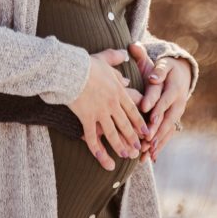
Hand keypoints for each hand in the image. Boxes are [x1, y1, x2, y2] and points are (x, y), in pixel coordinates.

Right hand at [69, 49, 147, 170]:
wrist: (70, 69)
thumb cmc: (86, 63)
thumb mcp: (104, 58)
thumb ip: (115, 58)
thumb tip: (125, 56)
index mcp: (118, 90)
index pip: (133, 110)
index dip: (139, 122)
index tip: (145, 132)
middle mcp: (112, 103)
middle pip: (126, 124)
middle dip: (133, 138)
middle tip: (138, 148)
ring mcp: (100, 112)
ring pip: (113, 134)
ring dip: (120, 146)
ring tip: (126, 156)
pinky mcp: (87, 118)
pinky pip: (94, 139)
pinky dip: (100, 152)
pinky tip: (105, 161)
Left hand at [128, 42, 191, 161]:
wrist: (181, 76)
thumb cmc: (163, 68)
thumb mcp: (158, 62)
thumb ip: (146, 59)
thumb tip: (138, 53)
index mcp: (173, 86)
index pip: (164, 96)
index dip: (155, 103)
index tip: (145, 110)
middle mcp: (178, 101)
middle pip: (167, 117)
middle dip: (156, 128)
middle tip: (146, 138)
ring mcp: (177, 113)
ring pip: (168, 129)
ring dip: (158, 141)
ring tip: (147, 153)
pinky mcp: (174, 121)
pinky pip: (167, 135)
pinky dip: (160, 146)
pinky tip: (151, 158)